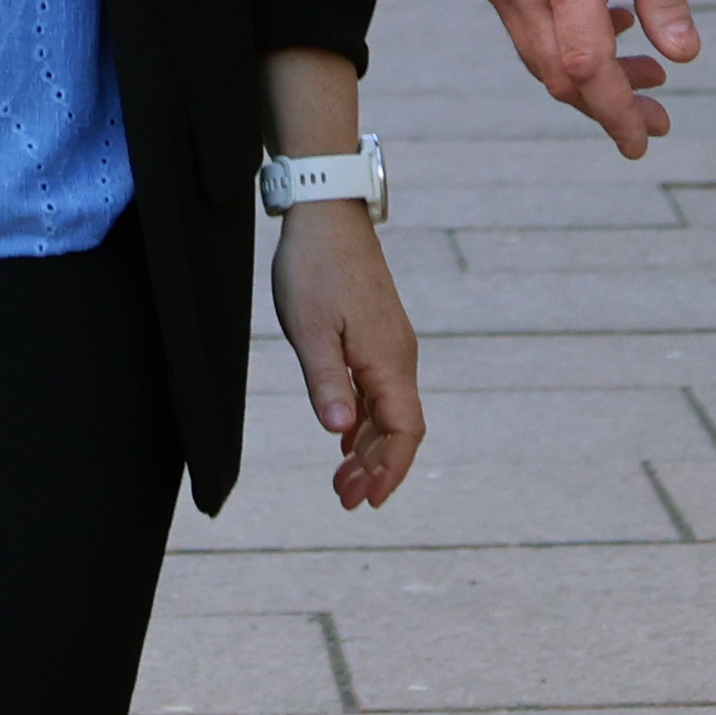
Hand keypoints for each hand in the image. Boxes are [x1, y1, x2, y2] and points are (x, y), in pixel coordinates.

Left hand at [271, 206, 426, 505]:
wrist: (327, 214)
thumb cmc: (315, 269)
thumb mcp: (310, 329)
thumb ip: (326, 383)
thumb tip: (342, 433)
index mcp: (387, 360)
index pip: (405, 430)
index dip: (391, 469)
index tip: (366, 499)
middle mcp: (398, 356)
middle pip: (399, 427)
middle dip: (377, 469)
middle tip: (343, 500)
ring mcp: (389, 345)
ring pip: (389, 411)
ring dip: (370, 449)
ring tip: (341, 480)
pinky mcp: (377, 336)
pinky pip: (379, 391)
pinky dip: (366, 422)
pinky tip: (347, 440)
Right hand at [467, 0, 696, 157]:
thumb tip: (683, 54)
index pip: (586, 66)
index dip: (617, 111)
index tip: (645, 138)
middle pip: (558, 74)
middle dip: (609, 103)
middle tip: (659, 111)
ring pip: (538, 57)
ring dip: (589, 75)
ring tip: (645, 67)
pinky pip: (523, 28)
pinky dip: (564, 43)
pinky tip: (607, 24)